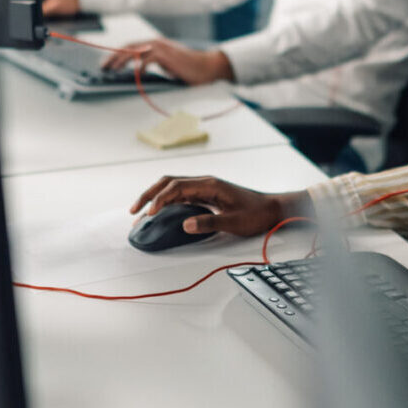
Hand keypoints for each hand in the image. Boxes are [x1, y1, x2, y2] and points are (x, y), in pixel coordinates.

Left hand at [101, 37, 232, 85]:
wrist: (206, 67)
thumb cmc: (188, 68)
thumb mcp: (166, 65)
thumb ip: (153, 64)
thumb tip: (137, 72)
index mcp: (155, 44)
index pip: (131, 47)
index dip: (117, 54)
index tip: (107, 63)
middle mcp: (156, 43)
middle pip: (129, 47)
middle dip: (114, 57)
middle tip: (103, 66)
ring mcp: (161, 48)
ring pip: (135, 51)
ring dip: (122, 60)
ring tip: (113, 69)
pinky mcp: (166, 55)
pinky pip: (148, 59)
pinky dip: (140, 66)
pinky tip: (136, 74)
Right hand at [130, 175, 309, 237]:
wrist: (273, 208)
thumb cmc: (256, 214)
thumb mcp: (234, 222)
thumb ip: (208, 223)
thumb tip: (185, 224)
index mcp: (210, 185)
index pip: (177, 187)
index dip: (160, 199)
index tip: (149, 213)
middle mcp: (205, 182)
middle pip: (169, 182)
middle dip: (149, 194)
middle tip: (133, 211)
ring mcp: (205, 187)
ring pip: (173, 187)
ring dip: (155, 197)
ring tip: (141, 212)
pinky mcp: (207, 195)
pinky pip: (181, 194)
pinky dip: (166, 201)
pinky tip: (160, 212)